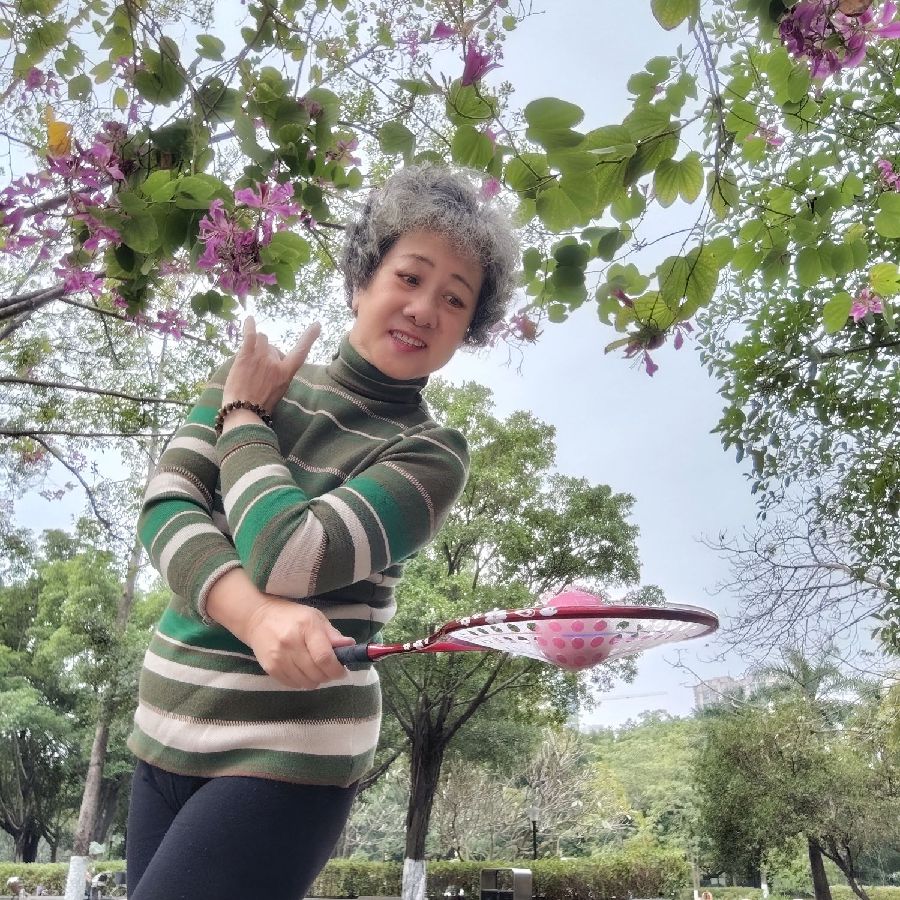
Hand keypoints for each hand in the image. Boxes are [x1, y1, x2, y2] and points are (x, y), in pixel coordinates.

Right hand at [205, 569, 354, 688]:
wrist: (257, 618)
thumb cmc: (291, 616)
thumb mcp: (315, 617)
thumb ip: (332, 634)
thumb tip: (350, 647)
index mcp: (306, 627)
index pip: (324, 657)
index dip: (337, 669)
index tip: (342, 671)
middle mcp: (291, 643)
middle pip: (316, 673)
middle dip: (328, 676)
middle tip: (330, 670)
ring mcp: (278, 657)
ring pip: (305, 682)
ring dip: (315, 680)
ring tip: (315, 670)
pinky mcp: (270, 668)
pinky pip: (292, 685)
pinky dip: (301, 682)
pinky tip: (302, 671)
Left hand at [222, 317, 320, 411]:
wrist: (243, 410)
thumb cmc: (260, 405)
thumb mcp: (278, 392)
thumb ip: (279, 375)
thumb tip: (275, 363)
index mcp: (286, 373)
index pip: (301, 351)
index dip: (309, 337)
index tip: (317, 325)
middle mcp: (276, 362)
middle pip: (273, 347)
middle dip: (266, 353)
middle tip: (256, 369)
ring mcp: (261, 357)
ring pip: (261, 339)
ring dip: (257, 344)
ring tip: (249, 356)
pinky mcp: (245, 355)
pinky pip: (249, 334)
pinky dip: (249, 325)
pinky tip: (249, 318)